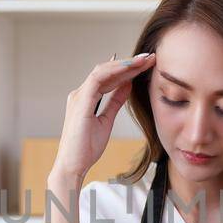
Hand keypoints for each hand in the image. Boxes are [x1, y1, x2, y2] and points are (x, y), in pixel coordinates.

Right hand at [51, 52, 154, 183]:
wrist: (73, 165)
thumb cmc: (86, 148)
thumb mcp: (107, 121)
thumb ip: (115, 102)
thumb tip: (128, 86)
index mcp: (85, 98)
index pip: (108, 77)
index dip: (127, 69)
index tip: (146, 65)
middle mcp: (80, 94)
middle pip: (107, 71)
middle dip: (129, 63)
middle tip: (150, 57)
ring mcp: (79, 96)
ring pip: (103, 71)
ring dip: (124, 64)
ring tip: (143, 60)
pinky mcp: (81, 102)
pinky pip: (98, 79)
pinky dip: (114, 72)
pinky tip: (129, 69)